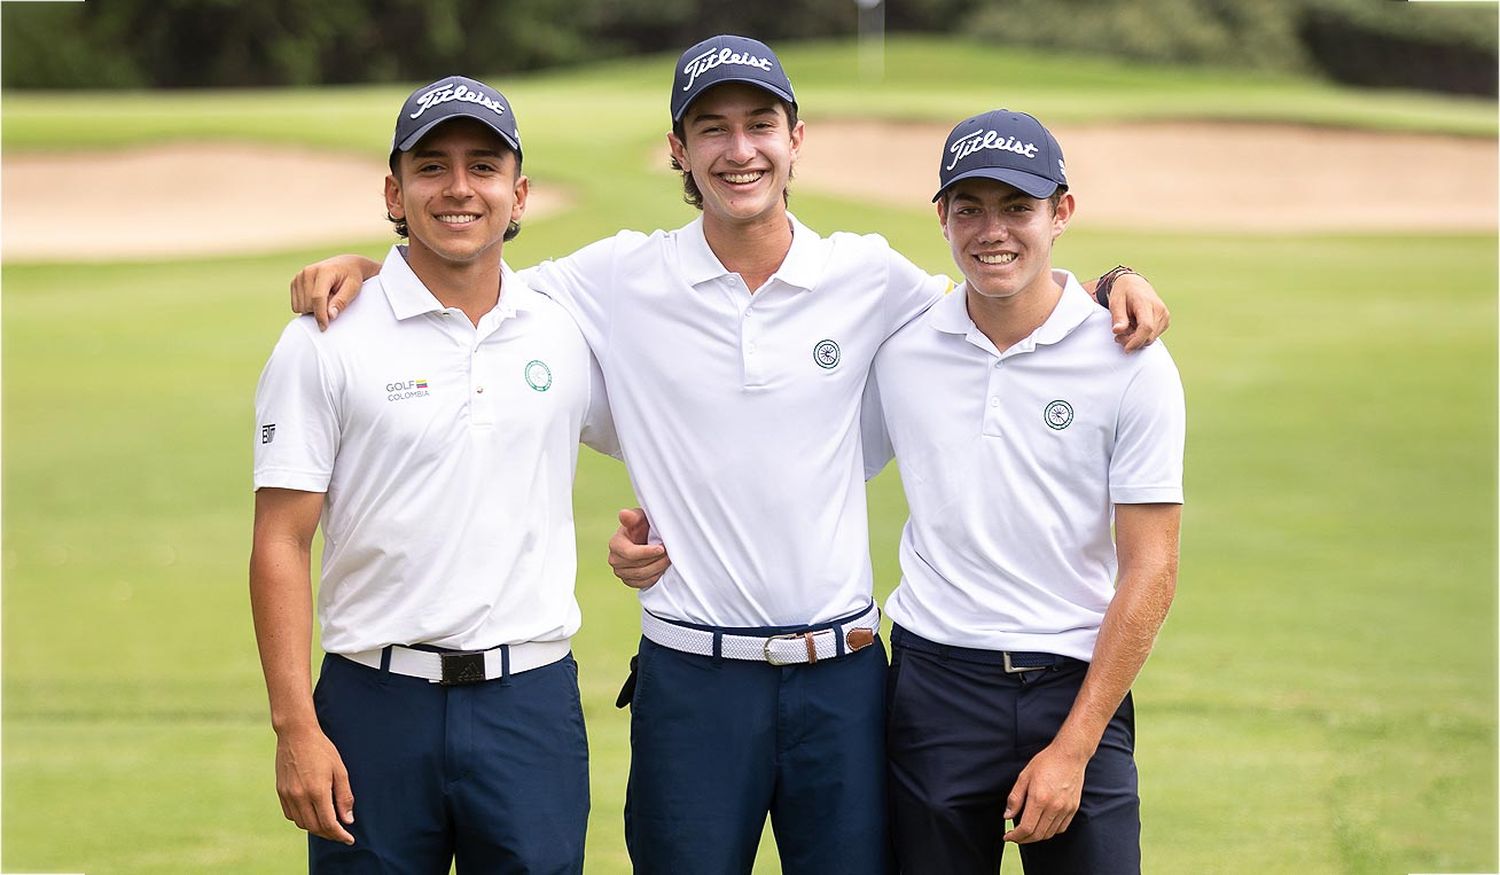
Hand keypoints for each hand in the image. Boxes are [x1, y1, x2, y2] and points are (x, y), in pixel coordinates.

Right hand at [275, 725, 355, 844]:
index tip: (349, 839)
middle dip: (329, 834)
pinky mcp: (280, 792)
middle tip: (341, 833)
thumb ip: (344, 797)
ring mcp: (288, 795)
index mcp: (317, 790)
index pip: (329, 823)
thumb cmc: (322, 750)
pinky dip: (302, 819)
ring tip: (328, 824)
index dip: (340, 835)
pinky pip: (291, 815)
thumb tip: (347, 820)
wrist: (296, 735)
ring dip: (316, 828)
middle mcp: (300, 796)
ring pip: (301, 823)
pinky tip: (312, 814)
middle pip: (314, 827)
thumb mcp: (340, 770)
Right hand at [290, 255, 375, 330]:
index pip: (318, 298)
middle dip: (320, 311)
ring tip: (326, 299)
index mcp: (324, 271)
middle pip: (308, 304)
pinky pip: (296, 305)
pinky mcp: (295, 282)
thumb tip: (330, 316)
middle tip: (333, 303)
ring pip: (300, 306)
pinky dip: (306, 307)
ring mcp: (299, 276)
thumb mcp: (353, 288)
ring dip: (313, 309)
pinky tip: (318, 299)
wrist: (345, 265)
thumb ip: (341, 301)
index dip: (321, 315)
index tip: (324, 327)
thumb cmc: (352, 277)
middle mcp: (308, 272)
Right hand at [608, 507, 668, 589]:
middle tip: (669, 554)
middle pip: (638, 567)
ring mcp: (620, 572)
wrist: (644, 538)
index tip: (661, 549)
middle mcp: (614, 560)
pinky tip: (661, 568)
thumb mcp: (639, 518)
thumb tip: (624, 514)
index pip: (631, 554)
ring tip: (667, 560)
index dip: (647, 552)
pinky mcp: (628, 581)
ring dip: (657, 569)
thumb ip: (632, 517)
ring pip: (642, 576)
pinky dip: (654, 577)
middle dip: (656, 561)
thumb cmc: (642, 526)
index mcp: (615, 544)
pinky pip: (642, 584)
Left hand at [1002, 741, 1088, 843]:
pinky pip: (1061, 828)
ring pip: (1049, 834)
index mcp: (1039, 799)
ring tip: (1027, 833)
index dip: (1015, 836)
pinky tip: (1042, 826)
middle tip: (1015, 837)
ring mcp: (1065, 809)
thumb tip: (1007, 816)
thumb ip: (1015, 798)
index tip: (1008, 836)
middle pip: (1037, 835)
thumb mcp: (1024, 776)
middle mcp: (1054, 807)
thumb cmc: (1045, 762)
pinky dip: (1050, 832)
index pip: (1026, 828)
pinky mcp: (1073, 808)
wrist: (1069, 755)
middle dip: (1023, 840)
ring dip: (1036, 837)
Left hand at [1108, 273, 1169, 351]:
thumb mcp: (1115, 302)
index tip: (1126, 349)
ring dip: (1137, 339)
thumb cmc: (1123, 293)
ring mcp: (1165, 316)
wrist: (1134, 284)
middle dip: (1132, 341)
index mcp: (1147, 303)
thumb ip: (1118, 317)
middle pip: (1149, 336)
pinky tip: (1134, 327)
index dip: (1136, 341)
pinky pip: (1153, 336)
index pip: (1146, 327)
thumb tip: (1117, 331)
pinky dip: (1142, 336)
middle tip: (1118, 336)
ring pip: (1151, 338)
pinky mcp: (1165, 321)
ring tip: (1126, 329)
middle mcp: (1160, 310)